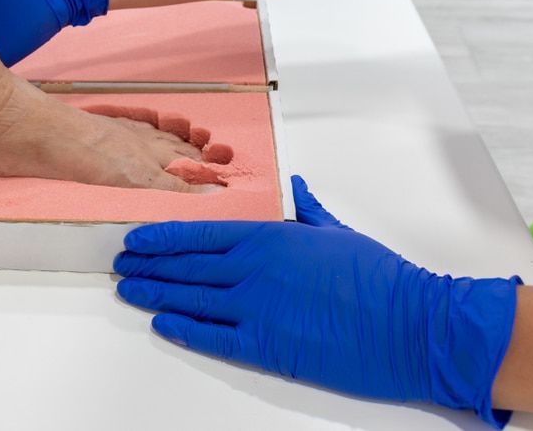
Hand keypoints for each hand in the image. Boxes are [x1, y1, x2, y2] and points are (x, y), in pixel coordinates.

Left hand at [114, 176, 521, 427]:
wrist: (411, 323)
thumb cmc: (379, 277)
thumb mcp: (337, 231)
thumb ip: (306, 209)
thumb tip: (294, 186)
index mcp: (268, 237)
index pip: (198, 234)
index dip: (161, 238)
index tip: (136, 240)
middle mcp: (252, 269)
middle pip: (185, 266)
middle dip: (148, 266)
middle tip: (121, 266)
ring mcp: (255, 308)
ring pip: (189, 298)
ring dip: (154, 294)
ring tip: (128, 291)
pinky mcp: (267, 345)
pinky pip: (213, 337)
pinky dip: (183, 329)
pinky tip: (163, 323)